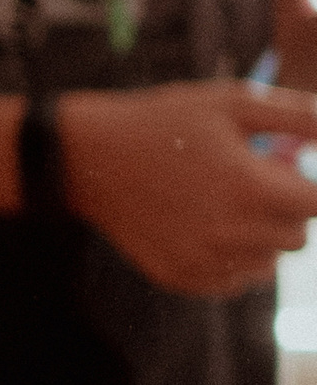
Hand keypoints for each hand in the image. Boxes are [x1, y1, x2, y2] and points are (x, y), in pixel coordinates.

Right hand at [57, 79, 316, 295]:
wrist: (90, 160)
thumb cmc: (165, 122)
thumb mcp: (232, 102)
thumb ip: (295, 115)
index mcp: (248, 188)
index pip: (316, 204)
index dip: (310, 185)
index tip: (288, 167)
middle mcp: (229, 234)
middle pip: (297, 237)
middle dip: (287, 208)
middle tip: (254, 179)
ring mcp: (202, 261)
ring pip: (268, 263)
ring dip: (262, 236)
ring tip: (228, 204)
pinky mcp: (181, 277)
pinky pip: (234, 282)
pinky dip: (233, 259)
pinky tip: (208, 227)